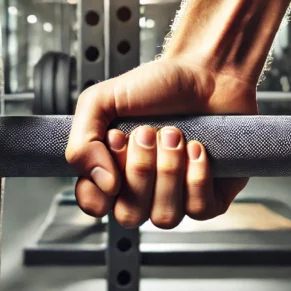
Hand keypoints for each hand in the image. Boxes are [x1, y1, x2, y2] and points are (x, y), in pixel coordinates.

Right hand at [65, 57, 256, 228]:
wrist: (206, 73)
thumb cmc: (158, 87)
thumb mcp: (102, 101)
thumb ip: (81, 141)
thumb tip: (100, 182)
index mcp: (111, 172)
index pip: (95, 205)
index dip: (101, 184)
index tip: (115, 143)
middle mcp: (142, 191)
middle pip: (129, 215)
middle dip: (140, 170)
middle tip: (147, 132)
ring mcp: (175, 197)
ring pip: (164, 217)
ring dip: (169, 170)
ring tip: (174, 135)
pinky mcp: (210, 198)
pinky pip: (199, 210)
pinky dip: (197, 175)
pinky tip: (196, 148)